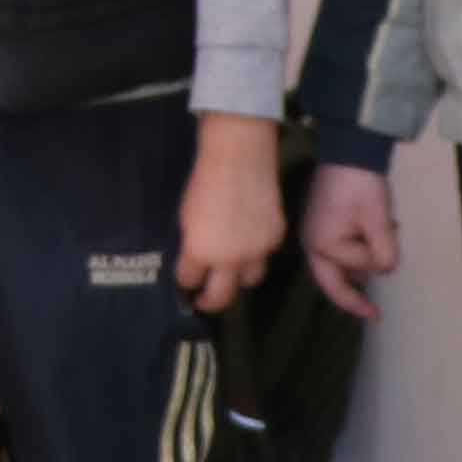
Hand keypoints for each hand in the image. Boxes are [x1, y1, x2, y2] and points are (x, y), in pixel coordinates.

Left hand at [173, 115, 285, 314]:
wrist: (239, 158)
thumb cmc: (203, 182)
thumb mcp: (186, 217)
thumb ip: (192, 244)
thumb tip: (194, 259)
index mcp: (201, 252)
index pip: (190, 280)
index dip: (185, 282)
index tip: (185, 283)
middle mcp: (231, 259)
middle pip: (222, 297)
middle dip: (210, 303)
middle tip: (203, 301)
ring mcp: (257, 250)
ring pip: (249, 280)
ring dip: (238, 279)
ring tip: (231, 271)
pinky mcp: (276, 237)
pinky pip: (266, 255)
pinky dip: (257, 253)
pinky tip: (250, 240)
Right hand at [298, 160, 400, 319]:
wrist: (348, 149)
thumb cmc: (360, 185)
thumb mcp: (378, 220)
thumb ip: (384, 251)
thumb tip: (387, 270)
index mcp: (322, 244)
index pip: (356, 267)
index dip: (376, 263)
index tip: (381, 302)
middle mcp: (313, 243)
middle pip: (332, 282)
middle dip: (353, 296)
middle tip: (374, 315)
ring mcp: (315, 233)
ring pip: (340, 265)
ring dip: (362, 263)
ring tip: (386, 243)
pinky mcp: (323, 224)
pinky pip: (341, 249)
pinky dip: (359, 249)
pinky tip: (377, 236)